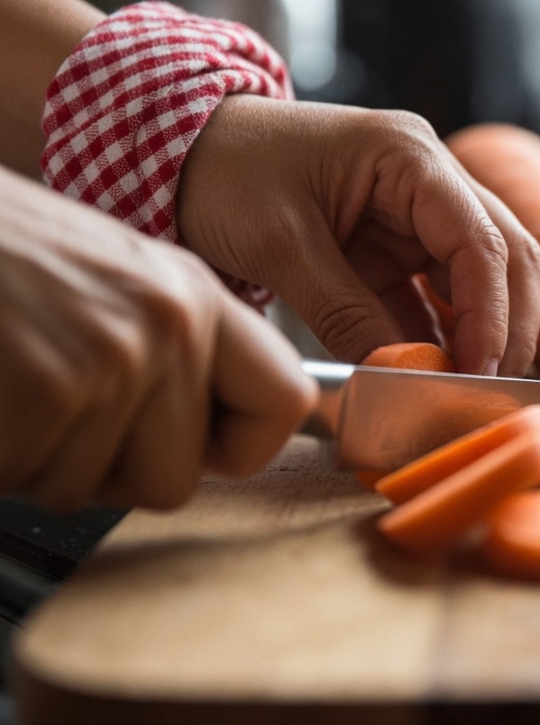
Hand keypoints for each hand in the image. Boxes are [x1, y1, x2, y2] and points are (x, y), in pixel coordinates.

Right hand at [0, 170, 315, 511]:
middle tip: (57, 407)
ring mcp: (108, 361)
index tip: (204, 446)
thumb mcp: (110, 277)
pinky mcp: (43, 395)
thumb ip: (171, 346)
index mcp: (194, 294)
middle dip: (111, 467)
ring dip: (43, 458)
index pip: (286, 400)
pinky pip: (32, 480)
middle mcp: (168, 325)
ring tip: (13, 379)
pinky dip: (2, 456)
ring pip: (98, 488)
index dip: (241, 443)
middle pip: (180, 474)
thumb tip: (216, 429)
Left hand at [176, 96, 539, 375]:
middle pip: (503, 254)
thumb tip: (394, 373)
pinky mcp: (396, 247)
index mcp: (409, 155)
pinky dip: (441, 335)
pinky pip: (435, 296)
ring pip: (481, 278)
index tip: (479, 370)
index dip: (490, 311)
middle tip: (489, 387)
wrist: (181, 151)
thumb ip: (342, 310)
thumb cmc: (226, 171)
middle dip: (506, 324)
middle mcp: (430, 178)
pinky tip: (434, 373)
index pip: (479, 239)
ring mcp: (417, 214)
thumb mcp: (279, 242)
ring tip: (466, 387)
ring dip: (481, 332)